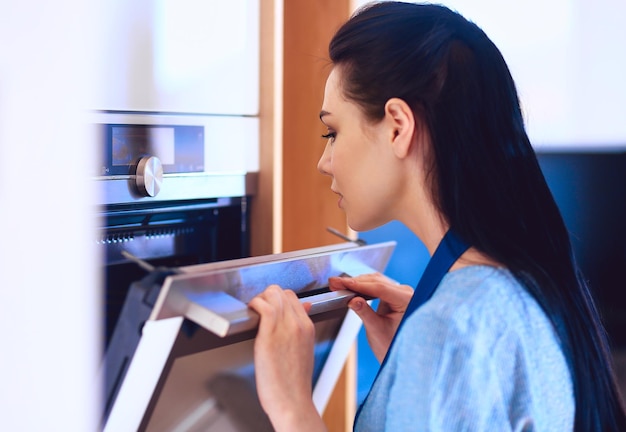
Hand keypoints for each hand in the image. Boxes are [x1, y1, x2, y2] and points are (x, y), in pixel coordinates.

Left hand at [248, 285, 326, 431]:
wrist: (292, 401)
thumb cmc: (294, 381)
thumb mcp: (304, 350)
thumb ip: (302, 329)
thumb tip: (305, 308)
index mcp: (308, 327)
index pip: (292, 297)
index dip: (277, 299)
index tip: (268, 307)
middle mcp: (298, 324)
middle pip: (282, 293)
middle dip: (268, 296)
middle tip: (258, 309)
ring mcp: (285, 329)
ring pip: (273, 295)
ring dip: (260, 299)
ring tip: (253, 311)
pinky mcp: (270, 336)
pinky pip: (264, 307)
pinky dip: (255, 304)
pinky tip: (250, 312)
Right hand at [329, 273, 412, 361]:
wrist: (401, 356)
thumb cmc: (394, 347)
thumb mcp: (377, 330)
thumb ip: (365, 313)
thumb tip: (352, 300)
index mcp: (407, 301)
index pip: (380, 288)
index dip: (358, 285)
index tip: (342, 283)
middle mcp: (406, 293)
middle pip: (377, 282)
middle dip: (354, 282)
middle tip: (335, 283)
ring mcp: (400, 293)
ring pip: (375, 281)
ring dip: (357, 283)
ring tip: (339, 285)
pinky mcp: (393, 295)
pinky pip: (376, 286)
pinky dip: (362, 287)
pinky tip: (350, 288)